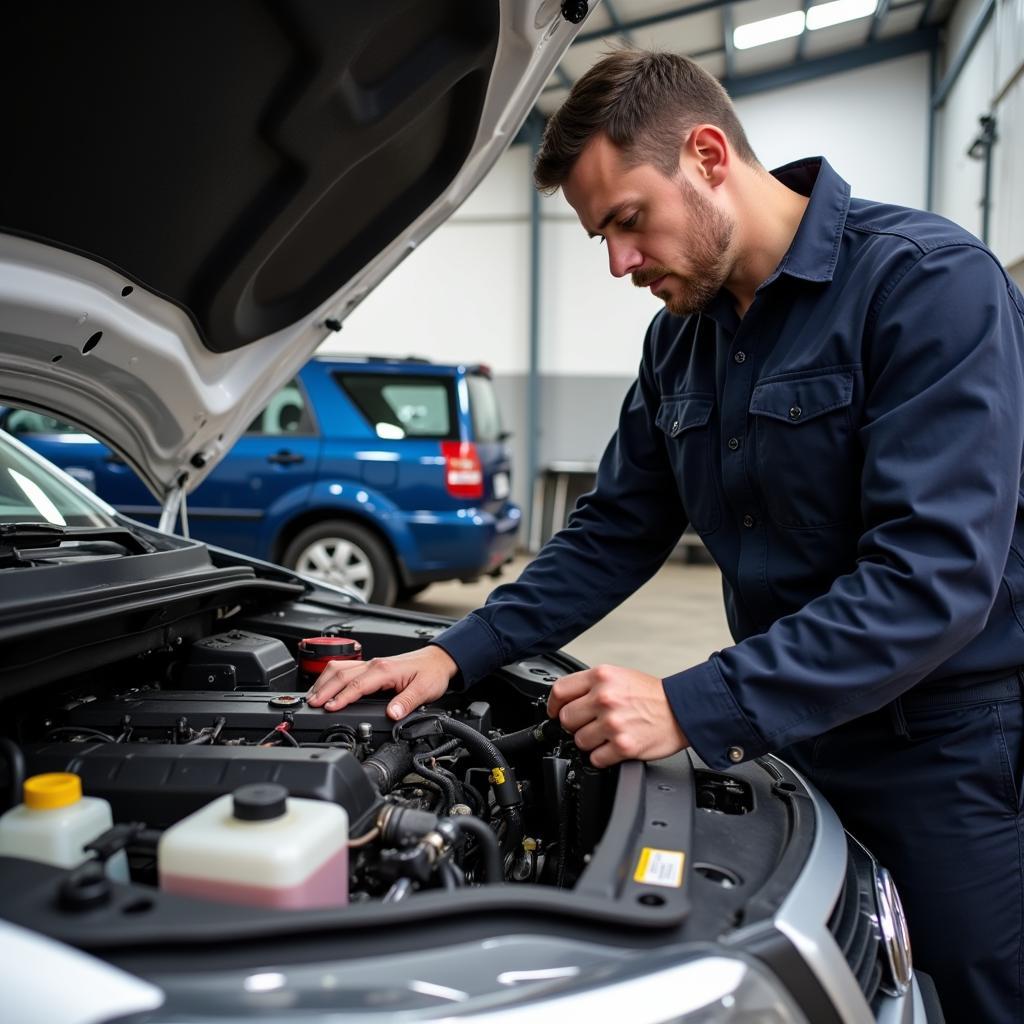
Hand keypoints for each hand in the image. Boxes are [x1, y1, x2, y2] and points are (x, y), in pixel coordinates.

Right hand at [306, 645, 457, 719]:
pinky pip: (345, 669)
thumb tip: (392, 713)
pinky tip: (325, 687)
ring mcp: (371, 664)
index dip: (341, 697)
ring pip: (339, 668)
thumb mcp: (424, 690)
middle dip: (323, 689)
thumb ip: (407, 702)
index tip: (329, 707)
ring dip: (323, 682)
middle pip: (340, 674)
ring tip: (311, 697)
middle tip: (311, 704)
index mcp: (384, 670)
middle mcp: (374, 664)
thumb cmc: (431, 673)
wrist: (438, 661)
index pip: (356, 684)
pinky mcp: (371, 667)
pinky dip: (330, 678)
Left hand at [547, 664, 688, 767]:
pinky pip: (596, 758)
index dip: (553, 705)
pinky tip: (613, 747)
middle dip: (574, 724)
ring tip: (606, 735)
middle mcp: (605, 698)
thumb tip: (565, 700)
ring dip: (590, 742)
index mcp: (601, 677)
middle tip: (589, 724)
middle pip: (566, 718)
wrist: (682, 710)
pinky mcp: (623, 746)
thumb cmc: (652, 695)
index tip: (554, 712)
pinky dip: (602, 757)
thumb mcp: (619, 676)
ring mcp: (613, 723)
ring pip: (579, 740)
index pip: (559, 691)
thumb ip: (591, 685)